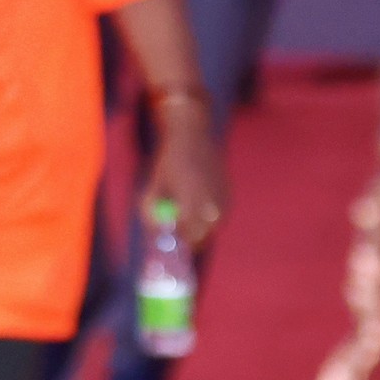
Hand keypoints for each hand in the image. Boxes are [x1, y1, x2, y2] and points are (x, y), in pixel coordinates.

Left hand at [141, 102, 227, 247]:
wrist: (193, 136)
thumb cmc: (168, 161)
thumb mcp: (154, 185)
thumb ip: (149, 210)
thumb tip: (154, 231)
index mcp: (191, 201)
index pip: (188, 234)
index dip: (180, 241)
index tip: (172, 242)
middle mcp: (211, 202)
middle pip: (203, 236)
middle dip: (191, 239)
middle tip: (179, 236)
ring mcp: (223, 198)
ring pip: (213, 226)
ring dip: (200, 226)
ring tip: (187, 210)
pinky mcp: (229, 193)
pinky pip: (219, 214)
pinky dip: (209, 215)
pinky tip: (200, 199)